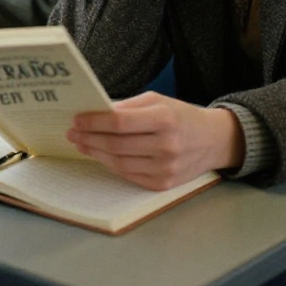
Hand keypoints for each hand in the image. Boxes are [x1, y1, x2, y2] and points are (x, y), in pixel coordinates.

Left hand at [67, 91, 244, 189]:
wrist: (212, 140)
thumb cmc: (180, 116)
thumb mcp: (158, 101)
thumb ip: (128, 107)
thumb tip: (96, 113)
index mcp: (164, 119)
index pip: (120, 123)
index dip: (94, 122)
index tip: (77, 119)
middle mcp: (166, 145)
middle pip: (116, 145)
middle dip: (89, 138)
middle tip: (72, 132)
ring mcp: (165, 168)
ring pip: (119, 163)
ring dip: (96, 153)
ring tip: (81, 144)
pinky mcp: (163, 184)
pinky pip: (129, 175)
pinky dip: (111, 165)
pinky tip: (101, 156)